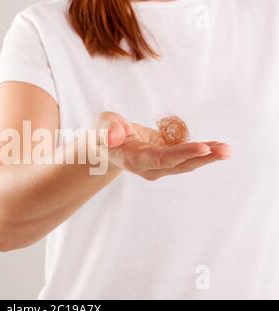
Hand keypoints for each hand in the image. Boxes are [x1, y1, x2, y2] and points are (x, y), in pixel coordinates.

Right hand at [96, 112, 230, 180]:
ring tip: (227, 149)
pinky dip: (204, 152)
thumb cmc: (103, 135)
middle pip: (179, 165)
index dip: (182, 154)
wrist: (108, 147)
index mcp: (134, 159)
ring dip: (207, 156)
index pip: (161, 159)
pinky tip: (220, 147)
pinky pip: (187, 156)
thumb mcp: (101, 127)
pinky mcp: (167, 158)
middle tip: (224, 150)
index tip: (203, 148)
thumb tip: (116, 134)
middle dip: (202, 157)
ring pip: (186, 163)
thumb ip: (107, 130)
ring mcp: (160, 165)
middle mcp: (150, 167)